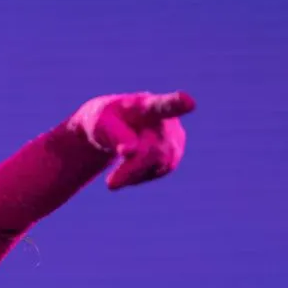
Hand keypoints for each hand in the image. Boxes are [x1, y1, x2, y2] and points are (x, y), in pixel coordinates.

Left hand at [66, 91, 194, 189]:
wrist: (111, 128)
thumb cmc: (105, 121)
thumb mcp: (99, 124)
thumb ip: (114, 134)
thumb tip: (132, 151)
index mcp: (146, 104)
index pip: (164, 104)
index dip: (178, 103)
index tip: (189, 102)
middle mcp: (167, 119)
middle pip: (156, 148)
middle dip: (133, 168)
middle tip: (110, 184)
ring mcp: (174, 137)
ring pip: (160, 163)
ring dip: (134, 174)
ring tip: (112, 179)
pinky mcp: (174, 154)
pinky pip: (158, 171)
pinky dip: (139, 176)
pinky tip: (126, 170)